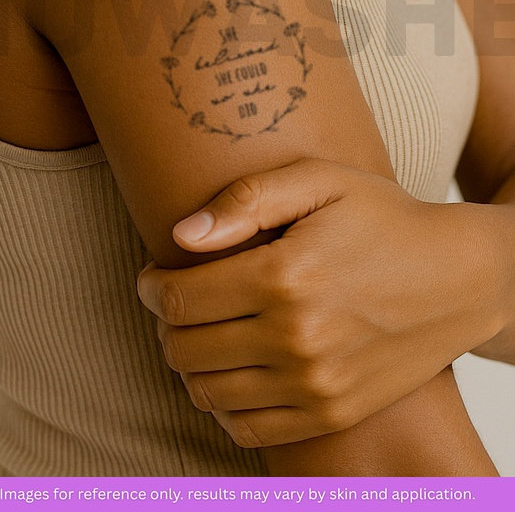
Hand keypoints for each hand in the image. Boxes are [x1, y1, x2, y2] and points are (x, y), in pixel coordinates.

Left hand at [137, 158, 504, 447]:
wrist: (459, 278)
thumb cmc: (384, 219)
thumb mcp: (321, 181)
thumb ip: (247, 200)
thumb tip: (181, 235)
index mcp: (285, 276)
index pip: (177, 299)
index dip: (150, 287)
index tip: (153, 276)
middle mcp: (296, 339)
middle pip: (183, 350)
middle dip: (165, 324)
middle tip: (177, 302)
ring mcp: (315, 385)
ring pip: (207, 392)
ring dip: (189, 364)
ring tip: (203, 334)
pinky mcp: (331, 412)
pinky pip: (247, 428)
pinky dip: (223, 403)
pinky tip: (232, 371)